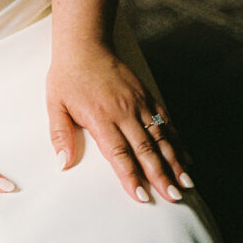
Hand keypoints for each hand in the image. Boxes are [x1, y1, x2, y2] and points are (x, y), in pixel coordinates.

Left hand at [46, 42, 192, 202]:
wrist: (86, 45)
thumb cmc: (68, 78)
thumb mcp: (55, 105)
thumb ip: (60, 136)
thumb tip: (62, 164)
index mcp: (101, 117)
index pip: (119, 154)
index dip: (131, 176)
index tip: (142, 197)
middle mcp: (125, 112)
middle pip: (147, 149)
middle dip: (162, 175)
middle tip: (174, 196)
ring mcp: (140, 103)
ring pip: (162, 137)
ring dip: (176, 161)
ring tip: (187, 183)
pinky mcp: (148, 96)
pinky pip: (167, 121)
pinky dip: (178, 141)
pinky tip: (187, 158)